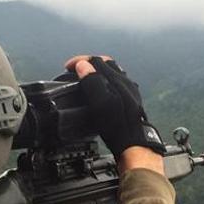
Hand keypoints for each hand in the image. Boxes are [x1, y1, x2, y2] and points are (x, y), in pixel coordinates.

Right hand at [65, 55, 164, 175]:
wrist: (134, 143)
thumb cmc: (117, 127)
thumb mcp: (100, 103)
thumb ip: (92, 82)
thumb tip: (84, 66)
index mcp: (117, 80)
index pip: (96, 60)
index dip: (79, 60)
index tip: (68, 67)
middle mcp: (125, 82)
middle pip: (105, 63)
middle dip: (88, 63)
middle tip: (76, 70)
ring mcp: (130, 90)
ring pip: (112, 72)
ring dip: (97, 72)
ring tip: (86, 77)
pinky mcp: (131, 99)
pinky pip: (117, 82)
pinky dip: (105, 81)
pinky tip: (101, 90)